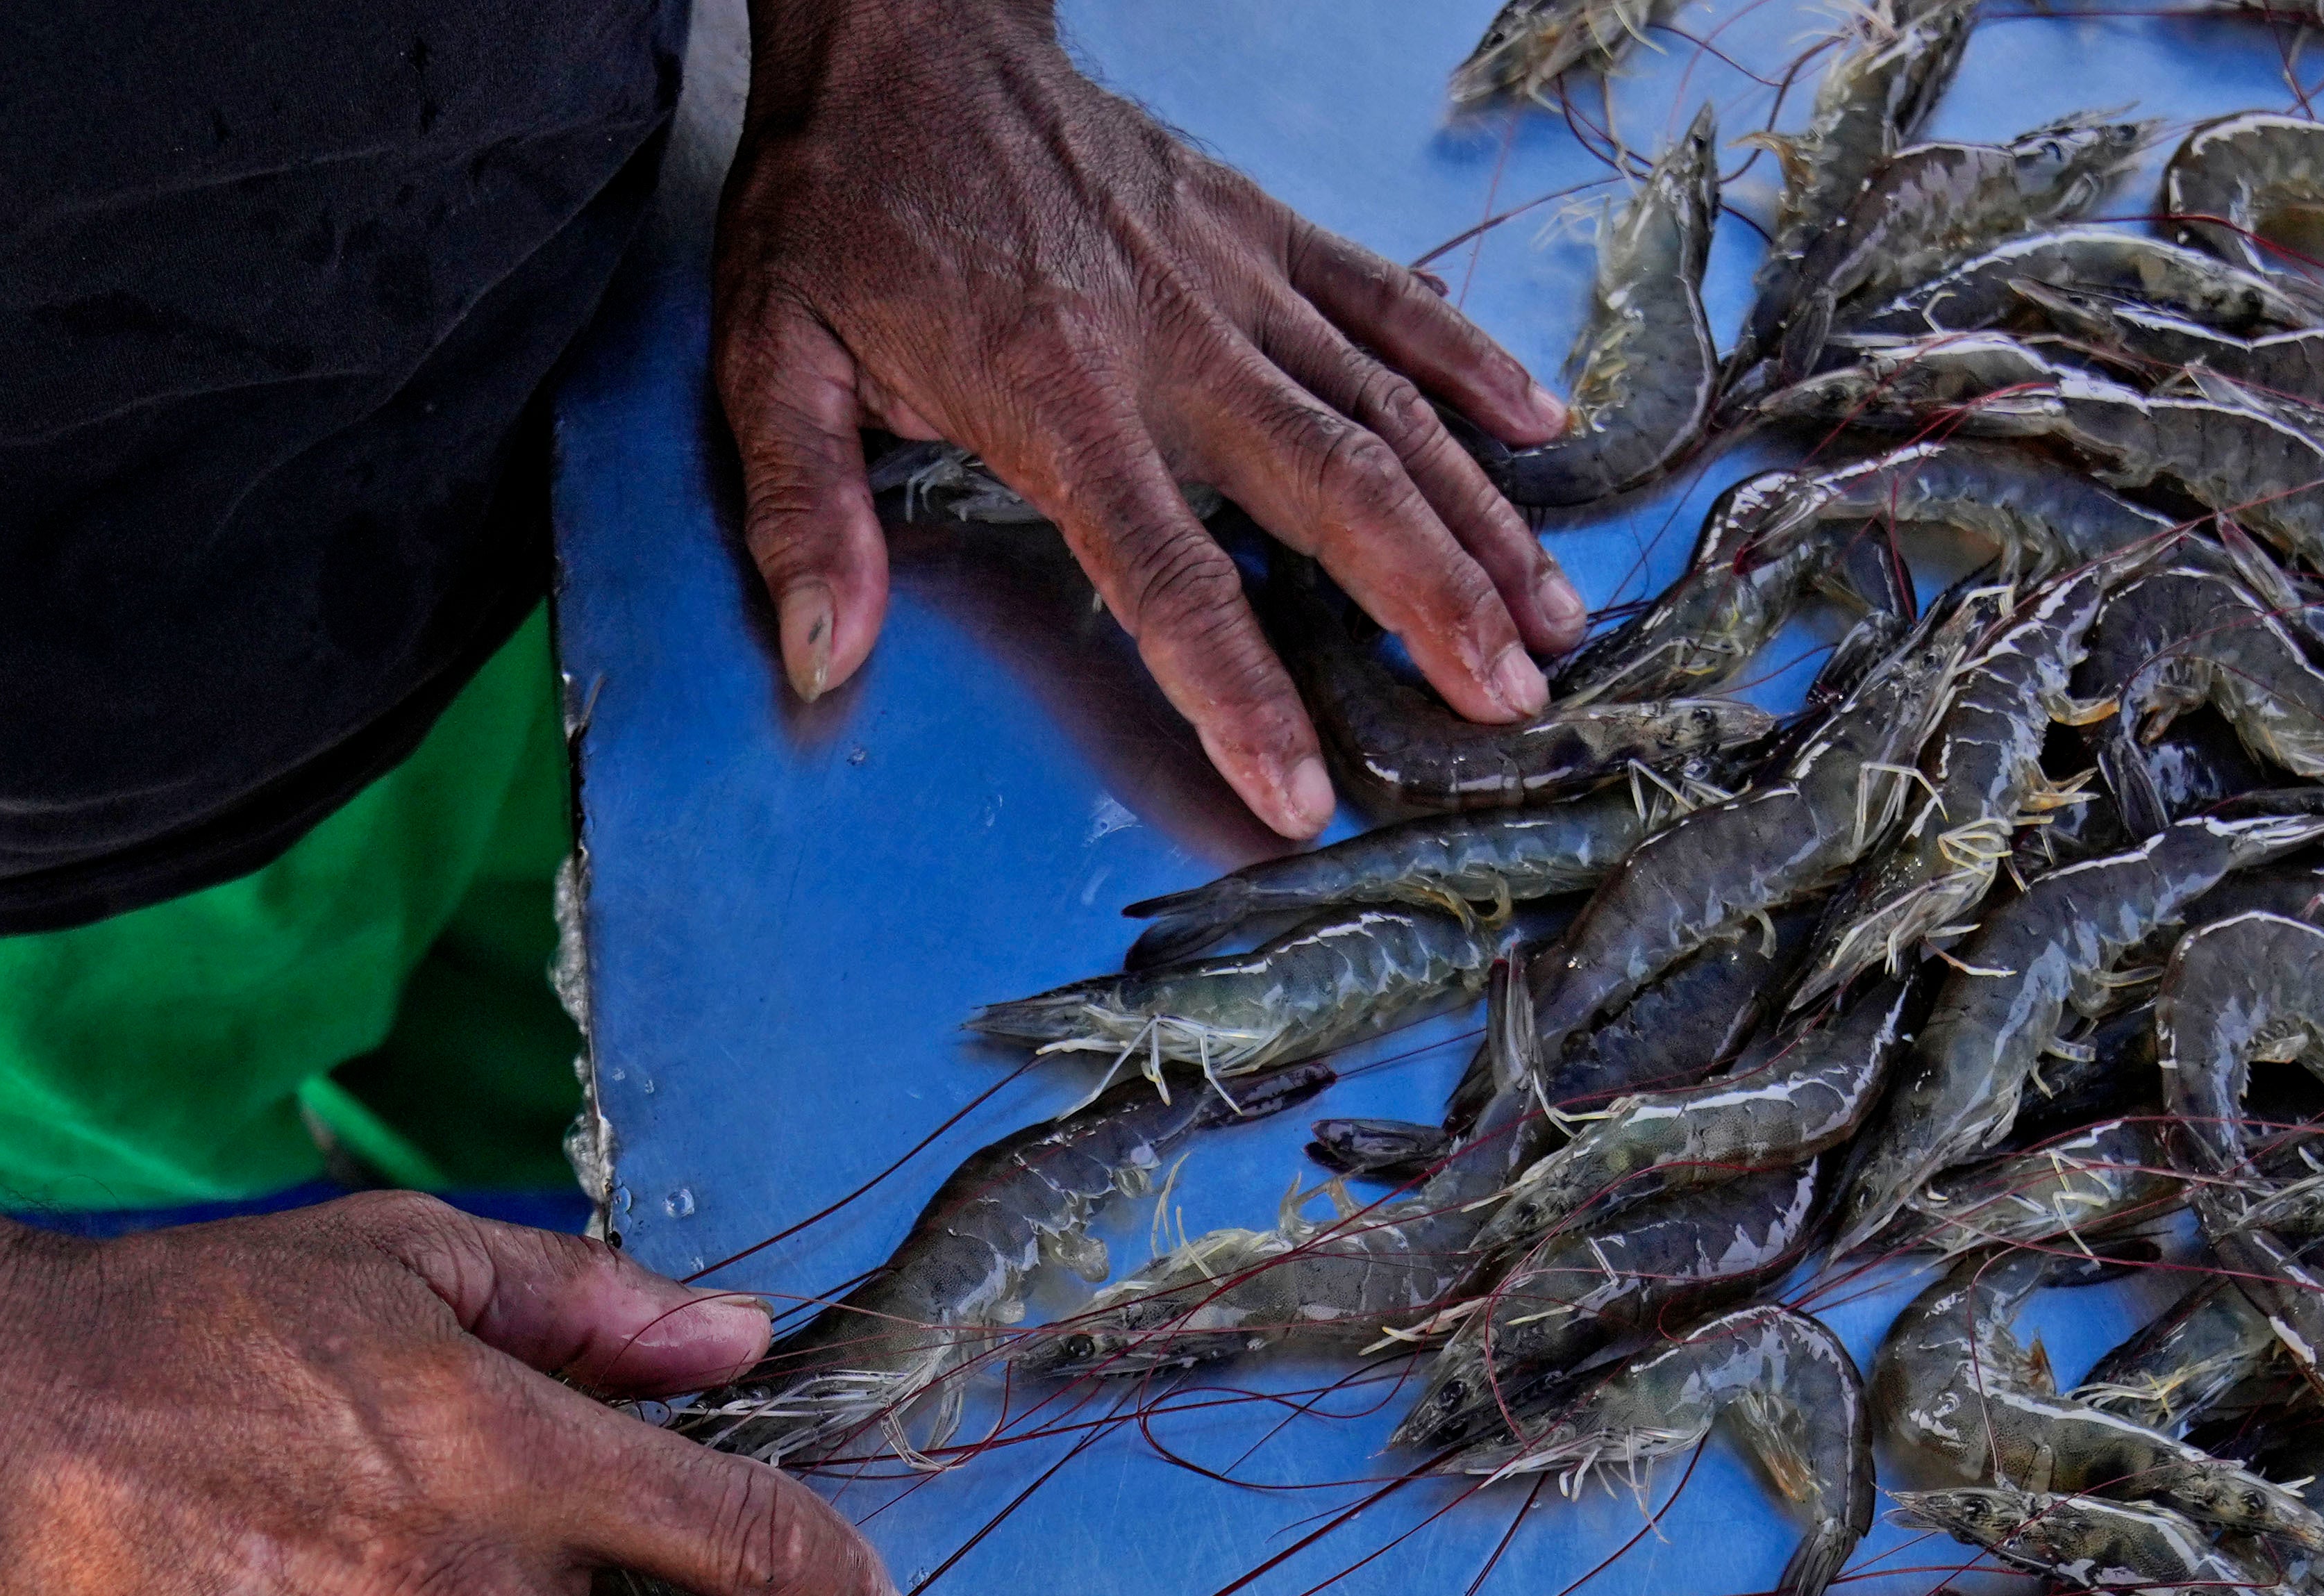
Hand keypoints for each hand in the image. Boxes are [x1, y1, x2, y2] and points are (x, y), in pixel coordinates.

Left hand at [714, 0, 1589, 835]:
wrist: (902, 35)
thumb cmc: (843, 205)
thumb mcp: (772, 352)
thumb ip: (801, 506)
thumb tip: (821, 650)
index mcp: (1053, 392)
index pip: (1168, 572)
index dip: (1238, 689)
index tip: (1298, 791)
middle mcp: (1168, 337)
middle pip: (1332, 488)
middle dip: (1433, 602)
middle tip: (1508, 702)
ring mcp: (1229, 274)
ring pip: (1387, 406)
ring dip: (1478, 518)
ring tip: (1551, 618)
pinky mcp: (1258, 224)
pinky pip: (1386, 295)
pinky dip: (1470, 361)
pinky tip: (1542, 431)